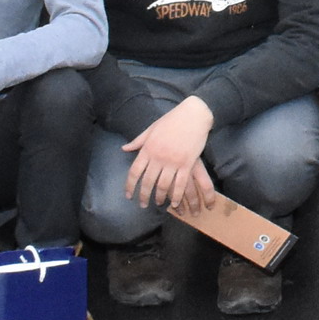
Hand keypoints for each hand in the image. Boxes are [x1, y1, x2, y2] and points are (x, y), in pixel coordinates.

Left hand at [123, 97, 219, 211]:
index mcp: (148, 148)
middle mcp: (158, 157)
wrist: (193, 114)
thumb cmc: (172, 120)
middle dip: (144, 196)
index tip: (129, 195)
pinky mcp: (187, 163)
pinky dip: (176, 195)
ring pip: (163, 185)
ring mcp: (173, 161)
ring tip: (158, 203)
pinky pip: (180, 183)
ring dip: (160, 197)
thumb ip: (138, 141)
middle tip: (142, 205)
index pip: (134, 171)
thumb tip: (124, 148)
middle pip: (147, 181)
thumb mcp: (152, 129)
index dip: (130, 185)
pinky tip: (174, 202)